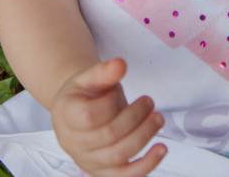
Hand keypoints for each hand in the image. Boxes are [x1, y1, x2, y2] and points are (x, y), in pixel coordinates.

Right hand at [51, 58, 166, 176]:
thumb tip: (120, 64)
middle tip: (149, 101)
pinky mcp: (105, 173)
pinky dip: (147, 165)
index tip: (118, 90)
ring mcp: (88, 161)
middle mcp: (73, 143)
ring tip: (158, 118)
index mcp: (66, 116)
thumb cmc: (86, 93)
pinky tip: (162, 149)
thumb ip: (104, 71)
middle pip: (109, 135)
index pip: (91, 115)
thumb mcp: (90, 77)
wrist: (79, 114)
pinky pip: (126, 176)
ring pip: (119, 155)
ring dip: (144, 136)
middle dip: (135, 117)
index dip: (111, 102)